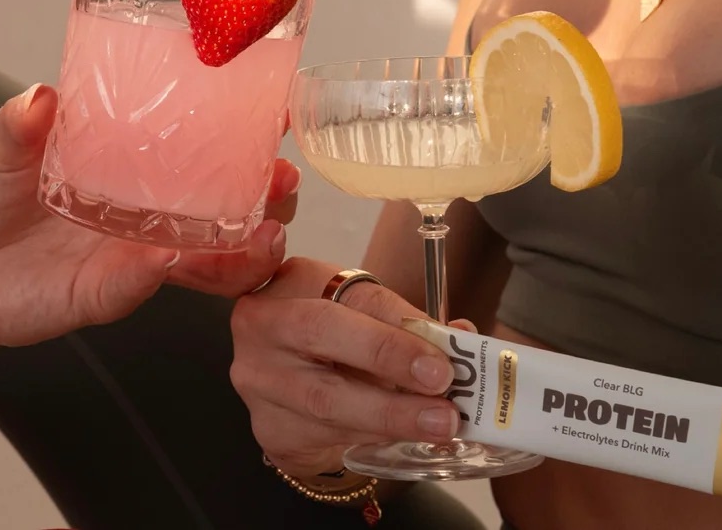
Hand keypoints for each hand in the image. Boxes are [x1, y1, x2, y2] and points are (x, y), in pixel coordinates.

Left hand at [0, 84, 290, 356]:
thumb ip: (17, 125)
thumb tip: (41, 94)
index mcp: (124, 161)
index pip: (196, 143)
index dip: (242, 129)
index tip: (279, 110)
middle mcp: (139, 211)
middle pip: (223, 206)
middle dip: (264, 195)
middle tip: (282, 178)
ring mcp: (126, 257)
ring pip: (201, 256)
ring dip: (238, 248)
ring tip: (264, 233)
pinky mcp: (100, 295)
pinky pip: (139, 286)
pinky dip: (161, 272)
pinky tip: (178, 260)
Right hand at [231, 257, 464, 479]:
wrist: (289, 389)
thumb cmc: (336, 345)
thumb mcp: (367, 322)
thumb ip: (409, 327)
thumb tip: (463, 337)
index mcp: (297, 281)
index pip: (355, 294)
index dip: (401, 322)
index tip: (445, 351)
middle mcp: (265, 322)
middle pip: (321, 331)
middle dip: (386, 356)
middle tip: (441, 383)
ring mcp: (258, 377)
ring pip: (325, 398)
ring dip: (390, 413)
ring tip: (439, 424)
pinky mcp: (268, 426)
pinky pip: (324, 435)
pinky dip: (373, 437)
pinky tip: (405, 439)